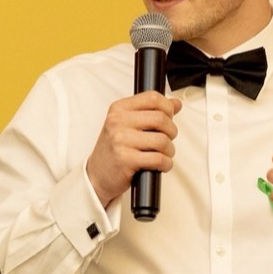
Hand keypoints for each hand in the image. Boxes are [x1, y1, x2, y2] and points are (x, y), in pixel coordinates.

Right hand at [85, 92, 181, 206]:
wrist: (97, 175)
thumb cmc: (114, 150)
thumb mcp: (127, 125)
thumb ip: (151, 112)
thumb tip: (176, 103)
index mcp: (119, 109)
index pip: (152, 98)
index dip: (167, 108)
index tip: (169, 117)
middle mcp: (117, 122)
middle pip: (161, 118)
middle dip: (171, 131)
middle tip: (167, 139)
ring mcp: (120, 140)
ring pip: (162, 140)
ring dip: (169, 150)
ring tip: (164, 154)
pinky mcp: (125, 159)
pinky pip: (158, 159)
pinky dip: (166, 164)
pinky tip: (161, 165)